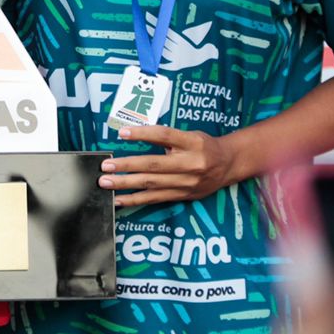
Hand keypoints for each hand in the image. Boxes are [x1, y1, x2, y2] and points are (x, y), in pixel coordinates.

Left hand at [99, 126, 237, 206]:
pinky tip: (119, 199)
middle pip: (154, 164)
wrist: (228, 165)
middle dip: (127, 165)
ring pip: (152, 184)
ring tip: (106, 183)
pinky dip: (135, 200)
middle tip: (105, 166)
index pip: (164, 135)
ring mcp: (186, 183)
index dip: (142, 134)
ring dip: (126, 184)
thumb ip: (167, 137)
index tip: (122, 133)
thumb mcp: (190, 134)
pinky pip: (155, 199)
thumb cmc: (204, 146)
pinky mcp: (183, 196)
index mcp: (192, 143)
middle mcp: (190, 163)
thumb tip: (134, 134)